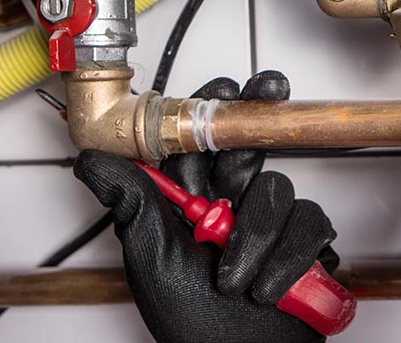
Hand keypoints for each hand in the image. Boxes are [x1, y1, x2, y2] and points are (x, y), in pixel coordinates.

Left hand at [74, 71, 337, 342]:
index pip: (199, 139)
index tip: (227, 82)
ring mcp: (270, 221)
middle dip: (259, 120)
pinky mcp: (305, 239)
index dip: (214, 106)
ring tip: (235, 278)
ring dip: (256, 236)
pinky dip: (289, 257)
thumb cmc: (193, 324)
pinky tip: (269, 284)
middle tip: (269, 90)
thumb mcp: (152, 260)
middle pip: (249, 143)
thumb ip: (132, 203)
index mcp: (187, 201)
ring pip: (276, 186)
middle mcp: (229, 203)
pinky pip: (308, 222)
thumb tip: (91, 159)